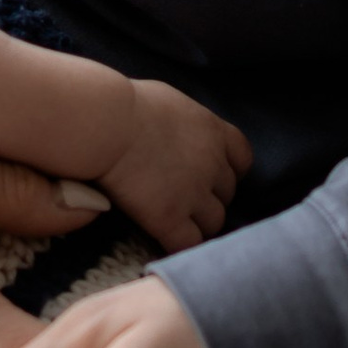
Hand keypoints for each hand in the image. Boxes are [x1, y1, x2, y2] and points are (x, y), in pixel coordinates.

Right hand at [96, 81, 250, 253]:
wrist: (104, 123)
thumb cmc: (124, 104)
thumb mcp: (168, 102)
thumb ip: (184, 122)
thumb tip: (177, 130)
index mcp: (212, 131)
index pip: (242, 159)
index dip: (229, 170)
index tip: (213, 176)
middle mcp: (212, 163)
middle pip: (228, 193)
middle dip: (210, 197)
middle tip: (184, 199)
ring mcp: (194, 193)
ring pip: (214, 222)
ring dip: (198, 224)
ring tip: (175, 224)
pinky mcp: (170, 218)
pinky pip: (189, 244)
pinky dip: (180, 245)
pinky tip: (164, 240)